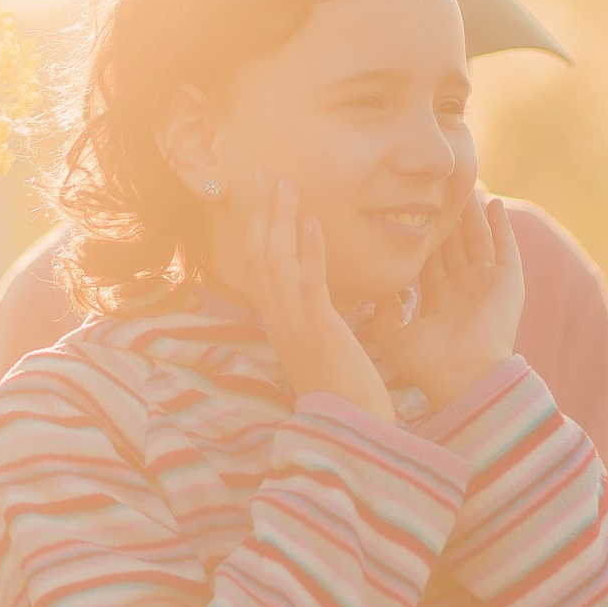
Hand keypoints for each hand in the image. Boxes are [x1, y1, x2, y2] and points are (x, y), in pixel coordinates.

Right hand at [249, 176, 392, 420]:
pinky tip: (313, 222)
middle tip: (265, 176)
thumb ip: (317, 319)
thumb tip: (323, 297)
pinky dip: (308, 250)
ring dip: (279, 220)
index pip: (257, 268)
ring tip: (285, 185)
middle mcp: (277, 319)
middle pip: (257, 256)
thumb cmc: (344, 393)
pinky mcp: (318, 329)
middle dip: (261, 213)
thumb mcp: (322, 348)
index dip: (256, 230)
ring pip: (275, 262)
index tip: (262, 199)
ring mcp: (294, 324)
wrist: (350, 430)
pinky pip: (308, 283)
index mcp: (278, 322)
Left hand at [367, 191, 524, 410]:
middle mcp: (465, 291)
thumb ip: (382, 311)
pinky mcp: (509, 282)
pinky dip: (502, 226)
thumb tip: (378, 287)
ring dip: (473, 216)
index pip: (431, 260)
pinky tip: (495, 204)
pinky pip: (506, 247)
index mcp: (440, 303)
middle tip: (440, 189)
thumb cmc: (428, 363)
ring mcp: (488, 285)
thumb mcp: (393, 336)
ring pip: (478, 241)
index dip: (424, 237)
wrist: (464, 376)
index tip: (412, 211)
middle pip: (455, 246)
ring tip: (466, 187)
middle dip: (448, 220)